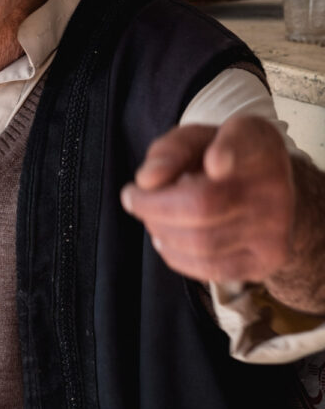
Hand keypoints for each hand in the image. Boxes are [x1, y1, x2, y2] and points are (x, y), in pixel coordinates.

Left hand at [120, 116, 294, 285]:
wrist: (271, 195)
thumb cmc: (221, 160)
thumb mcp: (197, 140)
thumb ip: (171, 149)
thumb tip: (147, 180)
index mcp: (257, 143)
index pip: (245, 146)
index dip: (228, 154)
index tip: (213, 162)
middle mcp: (275, 185)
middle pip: (202, 205)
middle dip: (152, 206)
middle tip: (132, 198)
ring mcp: (276, 228)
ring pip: (201, 242)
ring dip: (160, 231)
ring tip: (151, 218)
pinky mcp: (267, 261)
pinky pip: (209, 268)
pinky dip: (175, 255)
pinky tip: (166, 238)